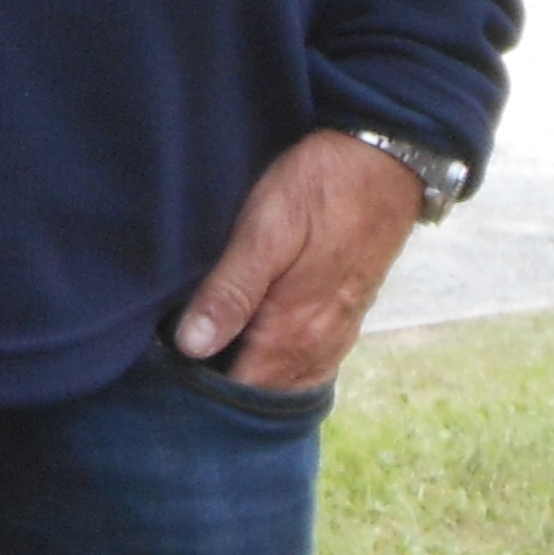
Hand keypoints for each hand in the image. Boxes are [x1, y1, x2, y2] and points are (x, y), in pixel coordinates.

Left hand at [174, 128, 427, 389]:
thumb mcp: (264, 231)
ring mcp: (337, 333)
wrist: (387, 162)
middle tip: (180, 372)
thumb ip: (231, 293)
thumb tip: (192, 347)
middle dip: (224, 391)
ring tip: (210, 362)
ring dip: (253, 379)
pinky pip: (310, 362)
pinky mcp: (345, 315)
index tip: (167, 379)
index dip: (202, 392)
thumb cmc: (318, 190)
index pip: (241, 391)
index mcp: (292, 331)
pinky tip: (254, 349)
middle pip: (263, 392)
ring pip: (288, 380)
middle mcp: (318, 345)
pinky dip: (281, 366)